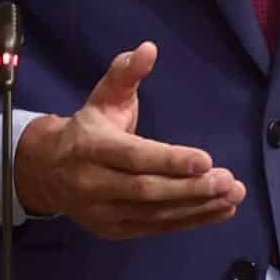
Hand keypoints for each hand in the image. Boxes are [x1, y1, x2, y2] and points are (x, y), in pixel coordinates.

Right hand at [12, 41, 244, 239]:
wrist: (46, 170)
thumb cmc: (88, 128)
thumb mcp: (104, 96)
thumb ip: (126, 73)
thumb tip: (148, 49)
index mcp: (90, 147)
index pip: (134, 157)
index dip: (170, 160)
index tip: (206, 158)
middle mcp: (92, 183)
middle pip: (146, 190)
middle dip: (190, 187)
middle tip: (228, 181)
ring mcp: (101, 212)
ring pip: (154, 213)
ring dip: (197, 207)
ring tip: (232, 196)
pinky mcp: (113, 230)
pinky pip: (155, 227)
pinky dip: (190, 221)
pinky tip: (220, 211)